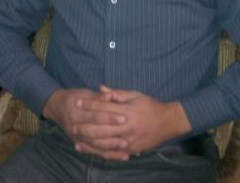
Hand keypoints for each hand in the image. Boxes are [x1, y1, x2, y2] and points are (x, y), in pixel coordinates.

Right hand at [42, 88, 129, 159]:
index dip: (110, 117)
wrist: (58, 107)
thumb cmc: (75, 98)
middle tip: (127, 135)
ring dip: (111, 148)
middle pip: (96, 132)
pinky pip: (96, 152)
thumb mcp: (85, 94)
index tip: (124, 117)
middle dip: (112, 134)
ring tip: (126, 147)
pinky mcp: (81, 144)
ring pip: (95, 145)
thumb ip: (98, 97)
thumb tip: (110, 96)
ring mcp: (77, 137)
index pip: (95, 116)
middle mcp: (75, 127)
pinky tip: (122, 156)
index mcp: (76, 112)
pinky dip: (109, 155)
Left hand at [72, 86, 191, 156]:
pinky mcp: (131, 149)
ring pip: (104, 141)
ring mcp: (128, 140)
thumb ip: (118, 94)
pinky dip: (99, 151)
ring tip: (75, 137)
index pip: (104, 107)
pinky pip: (112, 152)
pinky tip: (88, 149)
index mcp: (127, 111)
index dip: (90, 104)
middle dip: (85, 125)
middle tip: (71, 123)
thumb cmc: (151, 106)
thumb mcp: (136, 95)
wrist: (168, 123)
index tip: (77, 102)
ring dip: (88, 140)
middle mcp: (127, 126)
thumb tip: (101, 89)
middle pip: (101, 126)